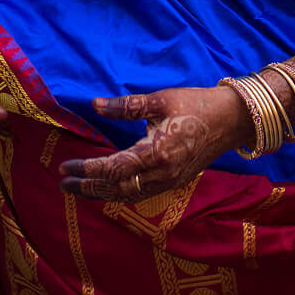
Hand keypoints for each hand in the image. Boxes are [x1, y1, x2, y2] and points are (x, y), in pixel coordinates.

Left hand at [58, 85, 248, 201]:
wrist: (231, 120)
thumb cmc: (196, 104)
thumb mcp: (160, 100)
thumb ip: (126, 106)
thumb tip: (95, 105)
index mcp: (157, 152)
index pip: (113, 169)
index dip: (87, 170)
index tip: (66, 167)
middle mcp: (162, 173)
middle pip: (116, 188)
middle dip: (87, 187)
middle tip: (63, 182)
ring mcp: (169, 181)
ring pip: (128, 194)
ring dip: (101, 193)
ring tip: (79, 188)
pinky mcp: (174, 182)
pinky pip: (141, 194)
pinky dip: (119, 193)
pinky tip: (107, 187)